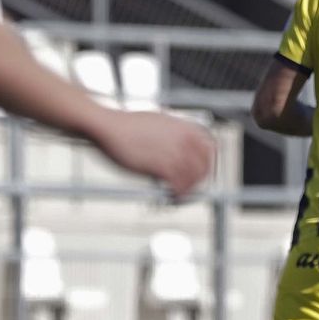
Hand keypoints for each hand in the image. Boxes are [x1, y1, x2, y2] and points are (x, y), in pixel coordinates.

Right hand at [90, 110, 216, 198]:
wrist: (108, 125)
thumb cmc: (126, 125)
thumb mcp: (158, 122)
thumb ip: (172, 134)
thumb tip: (178, 146)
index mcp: (184, 127)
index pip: (210, 148)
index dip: (208, 163)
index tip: (203, 171)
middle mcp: (183, 139)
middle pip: (205, 165)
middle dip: (200, 179)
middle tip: (192, 187)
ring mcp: (174, 152)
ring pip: (193, 177)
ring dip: (189, 189)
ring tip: (181, 194)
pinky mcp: (161, 166)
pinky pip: (179, 184)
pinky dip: (179, 193)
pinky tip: (173, 196)